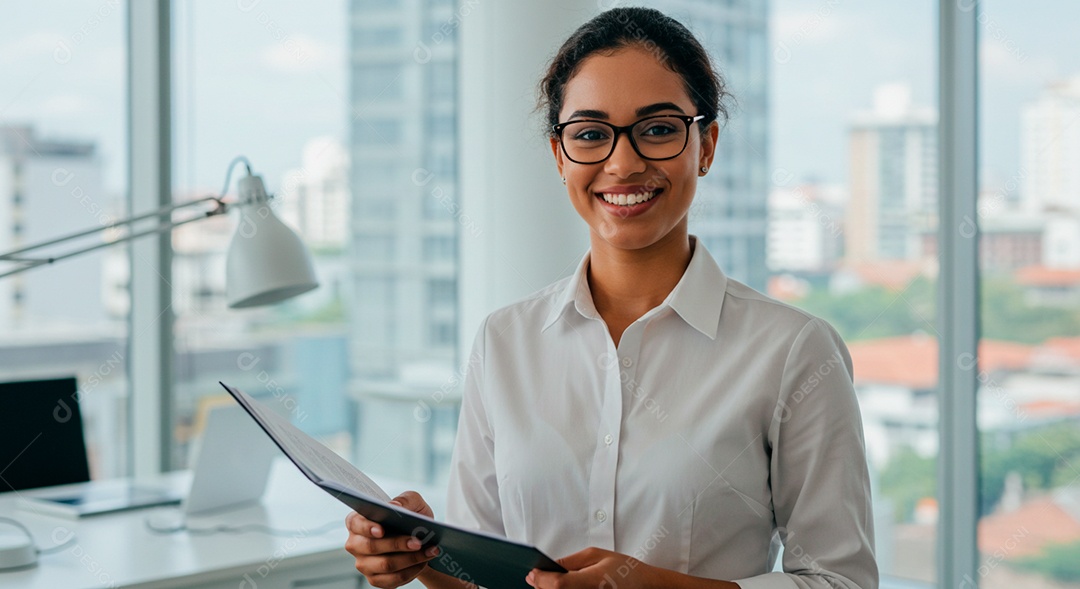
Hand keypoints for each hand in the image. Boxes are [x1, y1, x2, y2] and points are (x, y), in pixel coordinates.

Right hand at [344, 491, 441, 588]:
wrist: (421, 538)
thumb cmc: (411, 516)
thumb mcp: (413, 502)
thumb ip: (404, 500)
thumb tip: (395, 506)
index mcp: (357, 521)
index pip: (356, 523)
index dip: (367, 527)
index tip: (382, 530)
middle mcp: (355, 543)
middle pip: (372, 547)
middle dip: (397, 544)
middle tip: (418, 542)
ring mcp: (363, 564)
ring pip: (385, 565)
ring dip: (410, 559)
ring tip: (429, 551)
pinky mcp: (375, 579)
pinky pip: (393, 580)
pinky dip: (412, 571)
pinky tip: (424, 562)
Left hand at [526, 547, 657, 588]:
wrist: (645, 586)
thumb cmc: (623, 568)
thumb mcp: (595, 555)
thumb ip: (570, 561)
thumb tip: (548, 567)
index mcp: (592, 582)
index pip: (558, 585)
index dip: (541, 579)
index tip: (531, 573)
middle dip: (542, 586)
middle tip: (533, 577)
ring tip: (544, 582)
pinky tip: (557, 587)